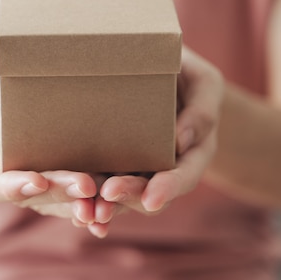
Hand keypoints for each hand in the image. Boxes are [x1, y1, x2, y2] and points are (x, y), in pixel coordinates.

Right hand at [0, 46, 98, 229]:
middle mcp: (7, 177)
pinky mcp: (61, 171)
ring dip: (81, 203)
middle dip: (58, 193)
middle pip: (30, 196)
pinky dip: (95, 201)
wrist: (2, 82)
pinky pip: (76, 192)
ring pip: (57, 200)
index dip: (10, 187)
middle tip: (85, 187)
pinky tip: (115, 205)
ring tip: (105, 202)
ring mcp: (35, 177)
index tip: (35, 180)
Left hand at [98, 47, 221, 222]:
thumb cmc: (186, 70)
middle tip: (110, 193)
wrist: (158, 67)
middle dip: (130, 196)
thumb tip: (181, 141)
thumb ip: (201, 109)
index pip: (185, 175)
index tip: (153, 198)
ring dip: (106, 205)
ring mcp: (137, 168)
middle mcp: (165, 167)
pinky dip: (90, 200)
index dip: (170, 188)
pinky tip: (76, 212)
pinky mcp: (111, 162)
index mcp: (194, 151)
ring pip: (123, 196)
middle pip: (150, 192)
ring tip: (87, 211)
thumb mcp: (204, 82)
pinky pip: (100, 185)